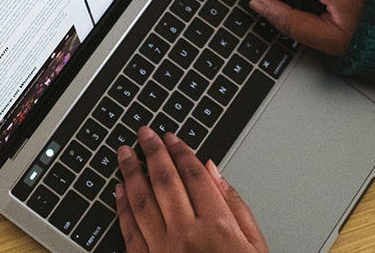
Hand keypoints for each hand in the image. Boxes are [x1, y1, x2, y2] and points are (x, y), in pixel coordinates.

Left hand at [116, 127, 268, 252]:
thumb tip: (214, 172)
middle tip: (143, 133)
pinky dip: (122, 208)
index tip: (171, 137)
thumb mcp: (256, 246)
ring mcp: (163, 251)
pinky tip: (119, 192)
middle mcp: (186, 235)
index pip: (193, 175)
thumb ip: (236, 206)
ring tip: (123, 154)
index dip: (180, 151)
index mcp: (217, 227)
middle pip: (164, 182)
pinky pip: (129, 231)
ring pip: (141, 202)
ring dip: (130, 173)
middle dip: (152, 152)